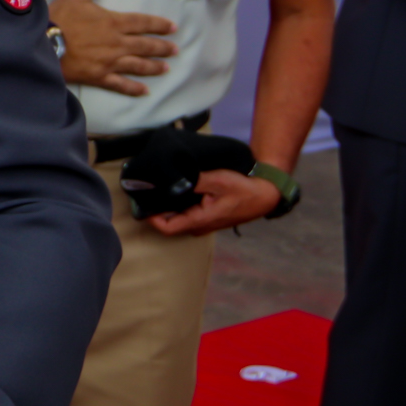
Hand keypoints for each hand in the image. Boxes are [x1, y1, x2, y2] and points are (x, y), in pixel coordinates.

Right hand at [50, 0, 175, 94]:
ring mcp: (110, 62)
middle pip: (145, 46)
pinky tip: (144, 91)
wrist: (42, 44)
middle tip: (176, 50)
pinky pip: (121, 84)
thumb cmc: (58, 18)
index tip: (173, 28)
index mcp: (114, 22)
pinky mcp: (99, 77)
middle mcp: (117, 44)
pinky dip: (134, 88)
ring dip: (154, 67)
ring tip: (166, 68)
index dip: (159, 25)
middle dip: (162, 47)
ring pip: (138, 65)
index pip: (143, 23)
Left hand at [149, 167, 281, 235]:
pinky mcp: (208, 216)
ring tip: (158, 185)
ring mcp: (204, 222)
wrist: (265, 194)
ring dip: (167, 204)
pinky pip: (187, 212)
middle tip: (147, 188)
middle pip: (169, 221)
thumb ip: (193, 181)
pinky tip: (175, 187)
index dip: (150, 216)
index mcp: (200, 220)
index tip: (141, 200)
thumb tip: (171, 179)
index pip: (166, 227)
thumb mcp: (217, 180)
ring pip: (178, 216)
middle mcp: (200, 225)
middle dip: (156, 207)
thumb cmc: (243, 189)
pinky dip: (179, 202)